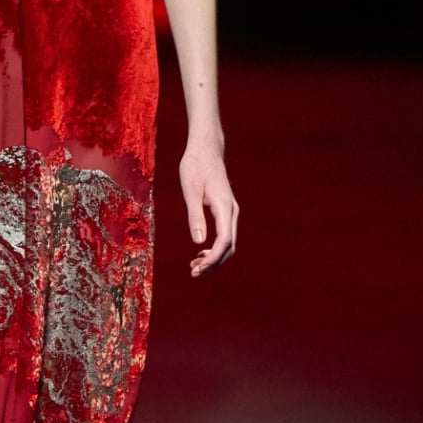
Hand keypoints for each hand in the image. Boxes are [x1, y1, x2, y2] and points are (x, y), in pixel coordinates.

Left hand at [180, 143, 237, 277]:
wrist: (206, 148)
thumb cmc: (196, 166)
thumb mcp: (191, 190)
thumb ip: (195, 215)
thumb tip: (198, 241)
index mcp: (224, 207)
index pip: (224, 240)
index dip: (213, 258)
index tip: (199, 269)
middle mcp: (232, 211)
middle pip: (229, 246)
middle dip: (214, 263)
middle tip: (194, 273)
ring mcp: (230, 211)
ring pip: (228, 242)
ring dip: (214, 258)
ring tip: (195, 267)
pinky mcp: (225, 210)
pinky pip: (225, 235)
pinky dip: (215, 248)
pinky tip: (200, 252)